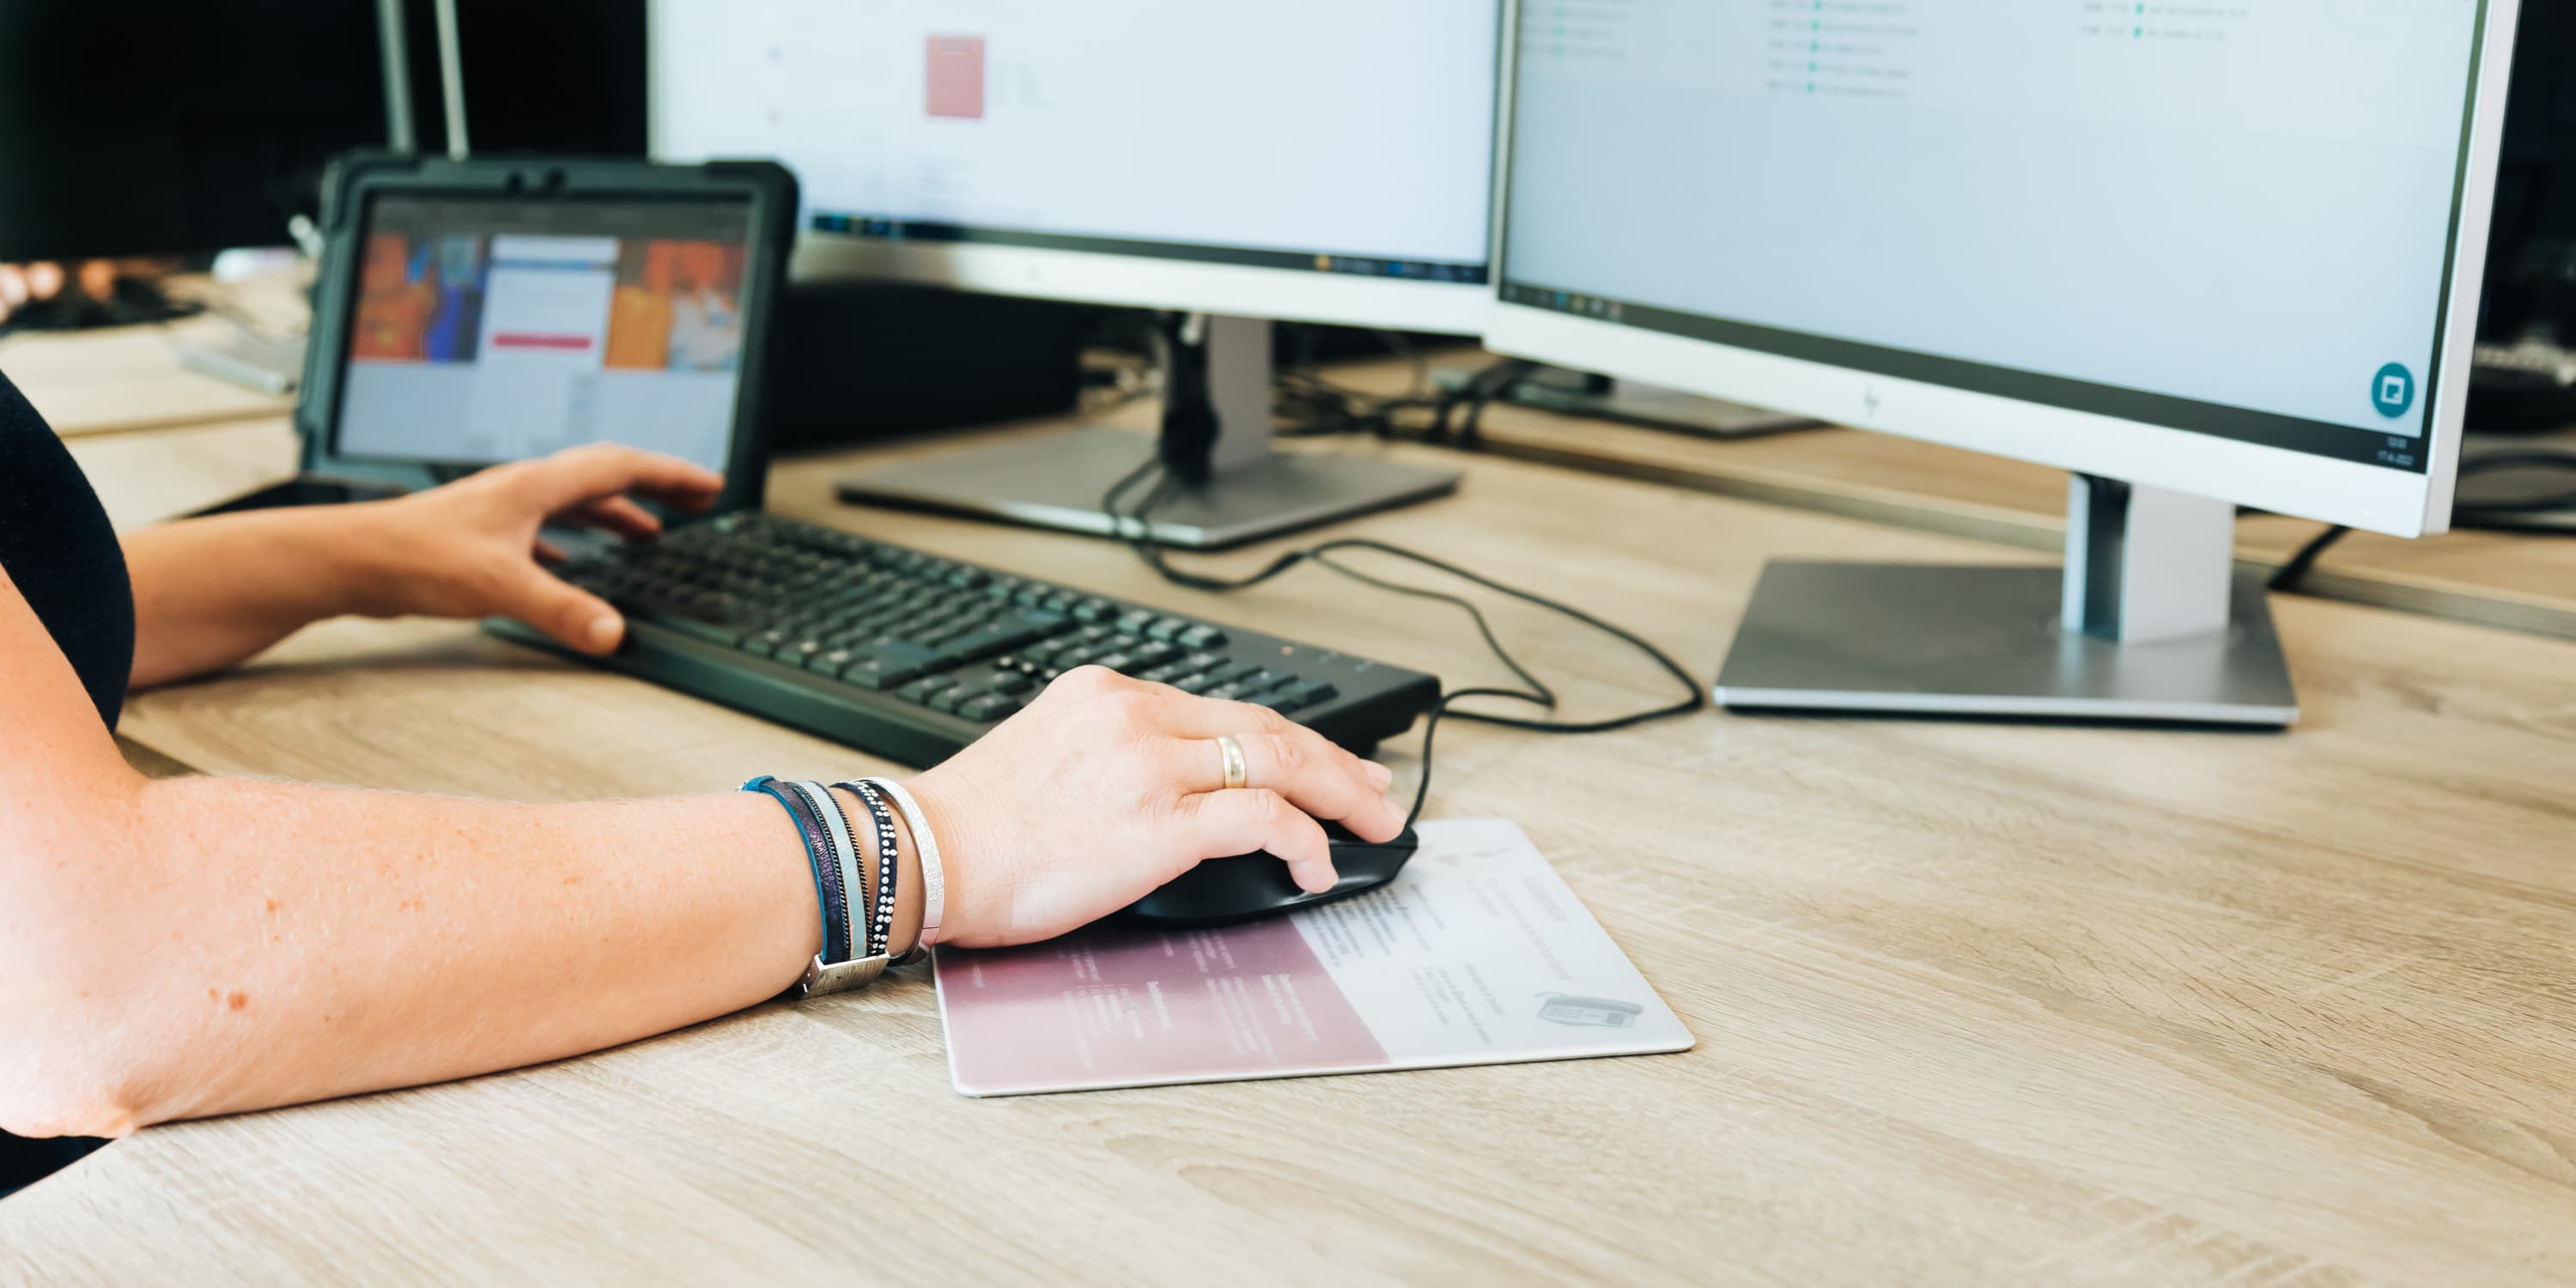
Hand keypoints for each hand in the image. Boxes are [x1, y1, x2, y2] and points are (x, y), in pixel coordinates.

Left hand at [348, 444, 721, 651]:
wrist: (350, 560)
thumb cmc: (415, 558)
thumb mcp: (501, 586)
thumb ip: (562, 610)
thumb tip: (616, 635)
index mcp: (537, 487)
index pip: (621, 467)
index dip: (671, 476)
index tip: (710, 486)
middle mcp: (523, 491)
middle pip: (603, 478)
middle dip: (653, 488)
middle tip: (695, 501)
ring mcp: (501, 512)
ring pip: (573, 504)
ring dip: (616, 515)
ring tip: (647, 537)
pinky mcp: (481, 536)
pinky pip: (543, 531)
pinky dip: (573, 543)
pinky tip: (572, 566)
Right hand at [904, 666, 1407, 946]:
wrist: (924, 855)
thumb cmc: (973, 829)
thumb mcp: (1048, 756)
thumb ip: (1112, 756)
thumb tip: (1170, 794)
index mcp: (1108, 693)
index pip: (1225, 708)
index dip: (1290, 736)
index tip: (1325, 759)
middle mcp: (1135, 714)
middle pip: (1267, 727)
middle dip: (1336, 761)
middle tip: (1378, 789)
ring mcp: (1150, 764)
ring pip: (1279, 762)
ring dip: (1340, 796)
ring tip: (1373, 826)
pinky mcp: (1159, 821)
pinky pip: (1262, 819)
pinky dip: (1304, 841)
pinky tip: (1316, 866)